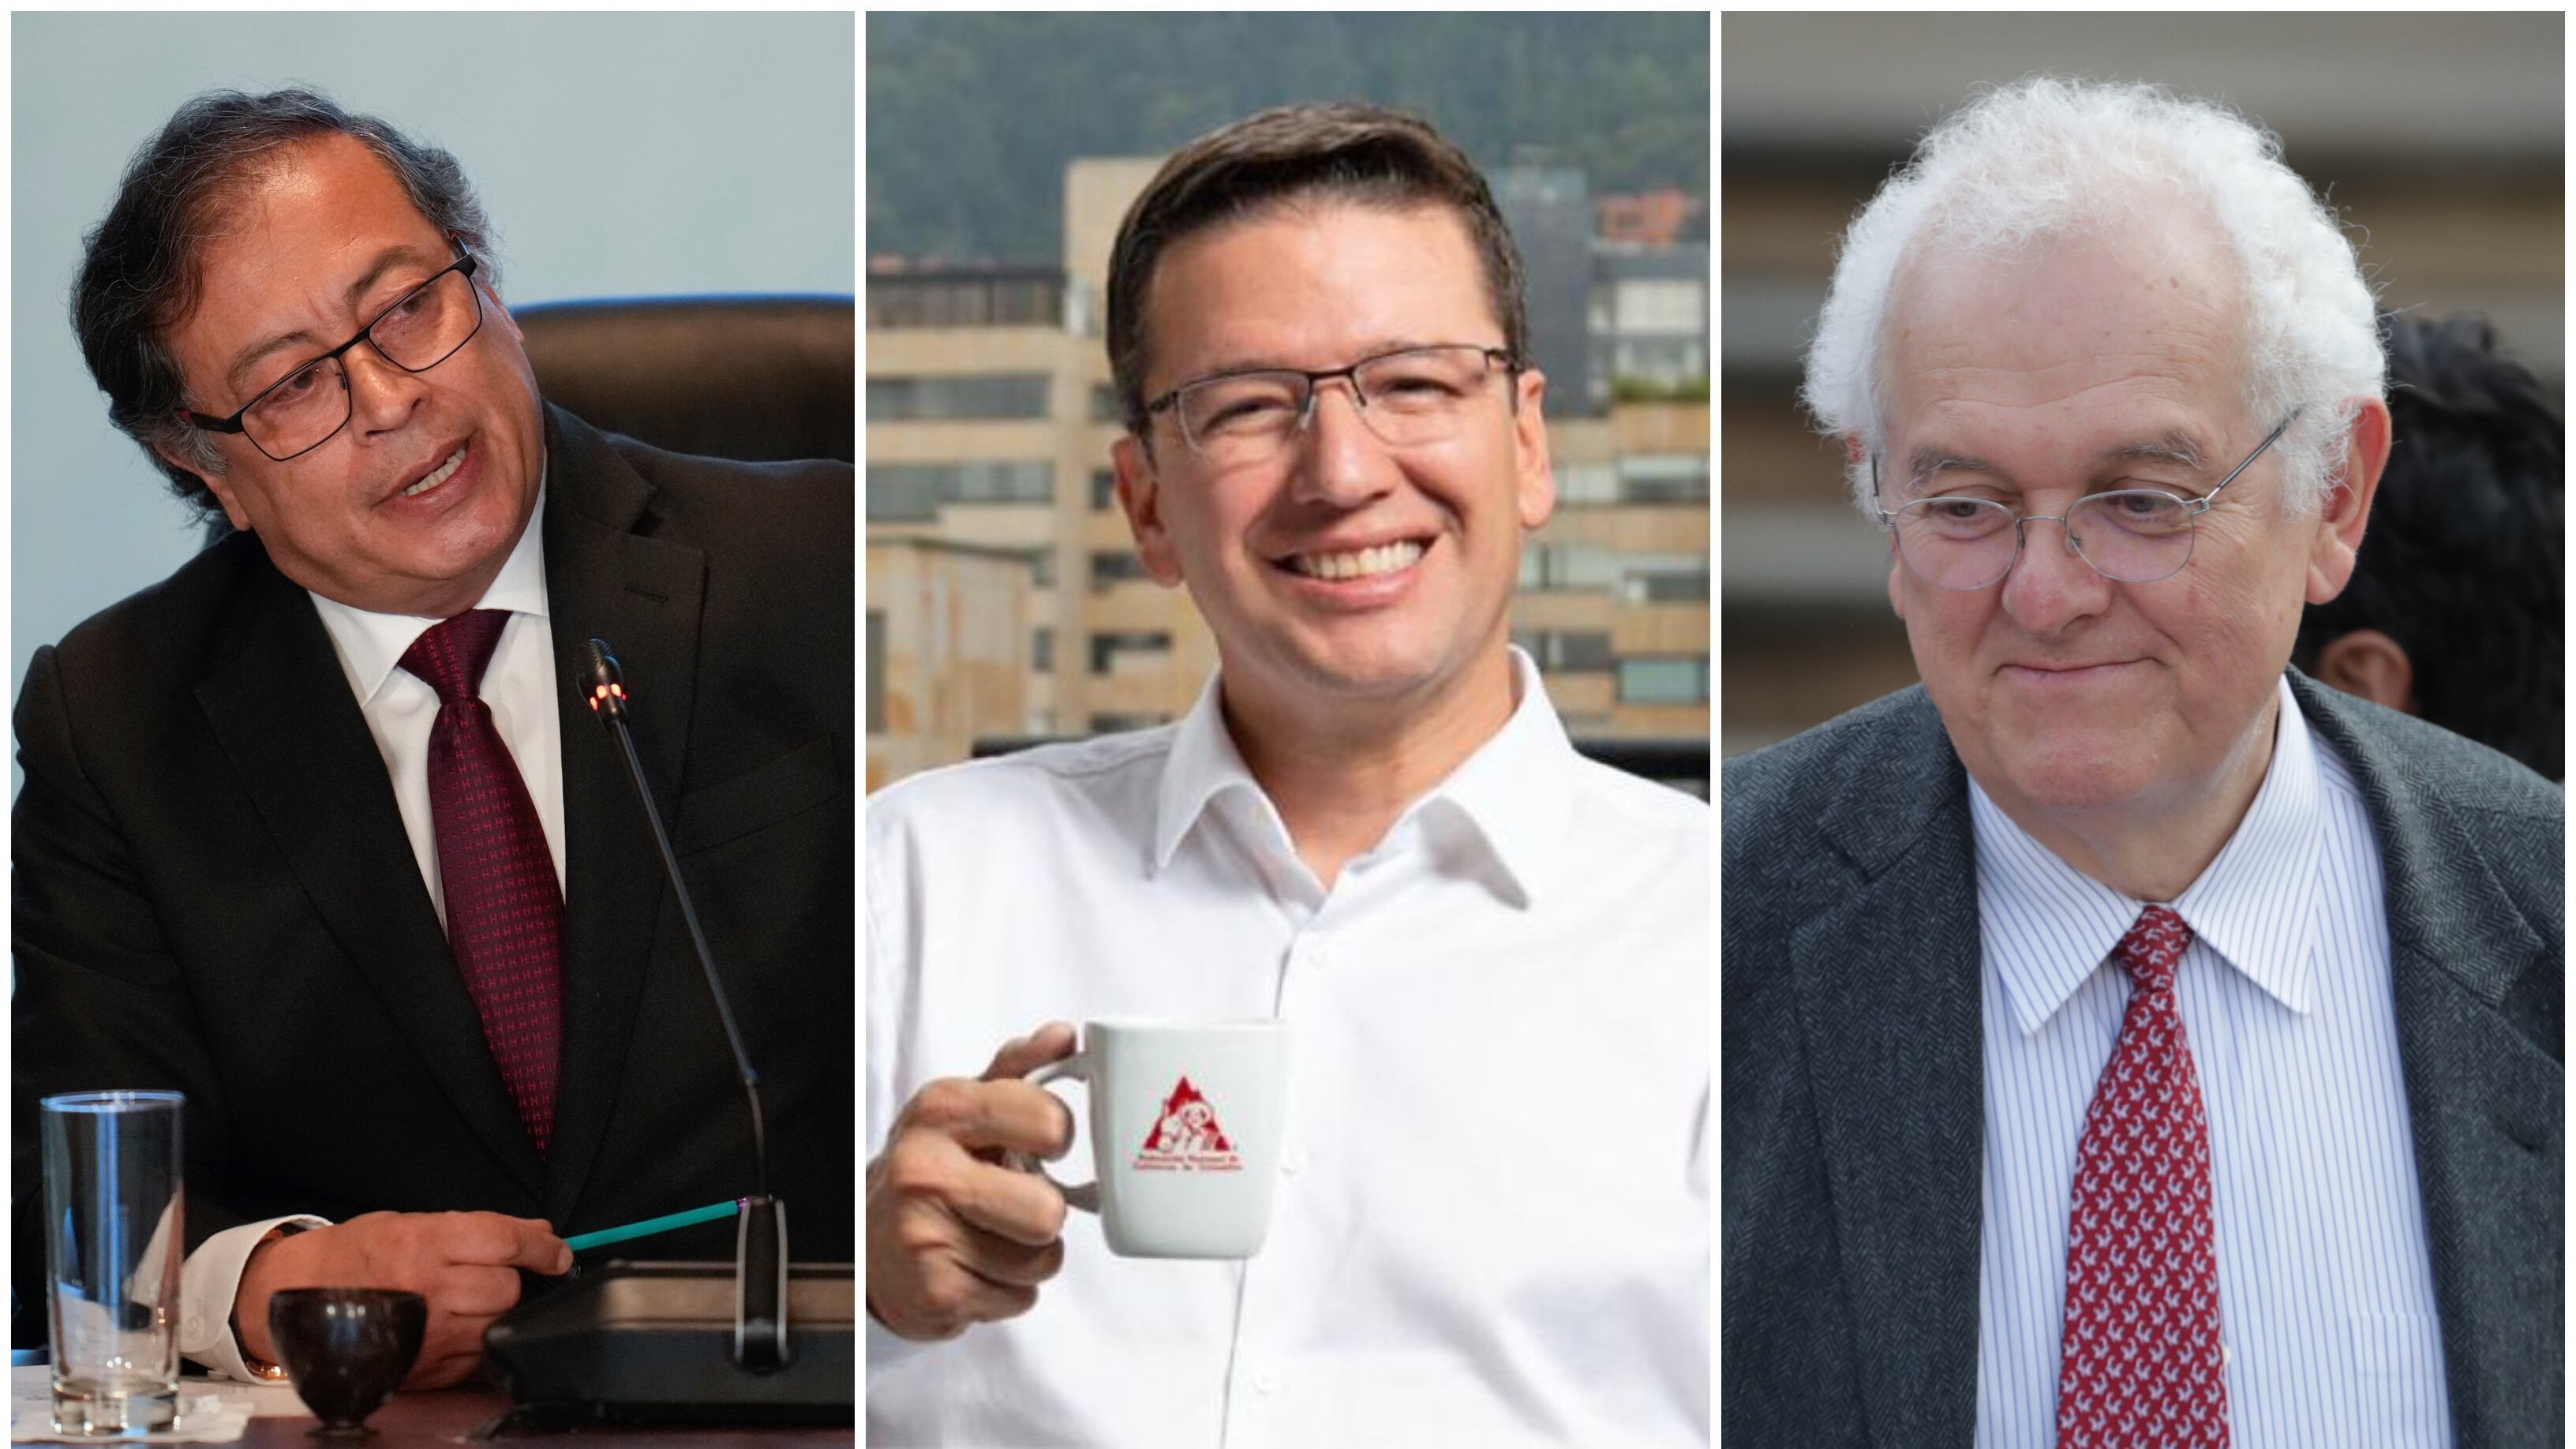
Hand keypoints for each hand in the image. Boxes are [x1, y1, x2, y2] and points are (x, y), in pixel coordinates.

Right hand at [233, 1211, 570, 1388]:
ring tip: (469, 1301)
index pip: (504, 1242)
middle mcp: (427, 1288)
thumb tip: (537, 1236)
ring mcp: (425, 1333)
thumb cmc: (354, 1255)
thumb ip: (474, 1230)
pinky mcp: (422, 1368)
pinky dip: (478, 1343)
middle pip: (507, 1287)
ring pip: (497, 1323)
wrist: (293, 1298)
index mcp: (423, 1242)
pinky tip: (457, 1328)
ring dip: (496, 1312)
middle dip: (511, 1280)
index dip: (541, 1247)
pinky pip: (477, 1357)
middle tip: (493, 1275)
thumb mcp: (410, 1222)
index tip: (558, 1252)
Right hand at [866, 1023, 1076, 1340]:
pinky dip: (1010, 1289)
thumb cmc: (931, 1171)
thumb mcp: (964, 1109)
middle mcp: (927, 1171)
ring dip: (1030, 1254)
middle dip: (1043, 1212)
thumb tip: (1064, 1036)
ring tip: (991, 1236)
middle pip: (1048, 1210)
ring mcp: (927, 1237)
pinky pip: (1022, 1298)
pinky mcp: (937, 1295)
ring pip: (1042, 1259)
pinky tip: (976, 1267)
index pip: (1048, 1121)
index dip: (1057, 1137)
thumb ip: (1019, 1070)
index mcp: (941, 1110)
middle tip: (1013, 1203)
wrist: (867, 1242)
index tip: (1041, 1144)